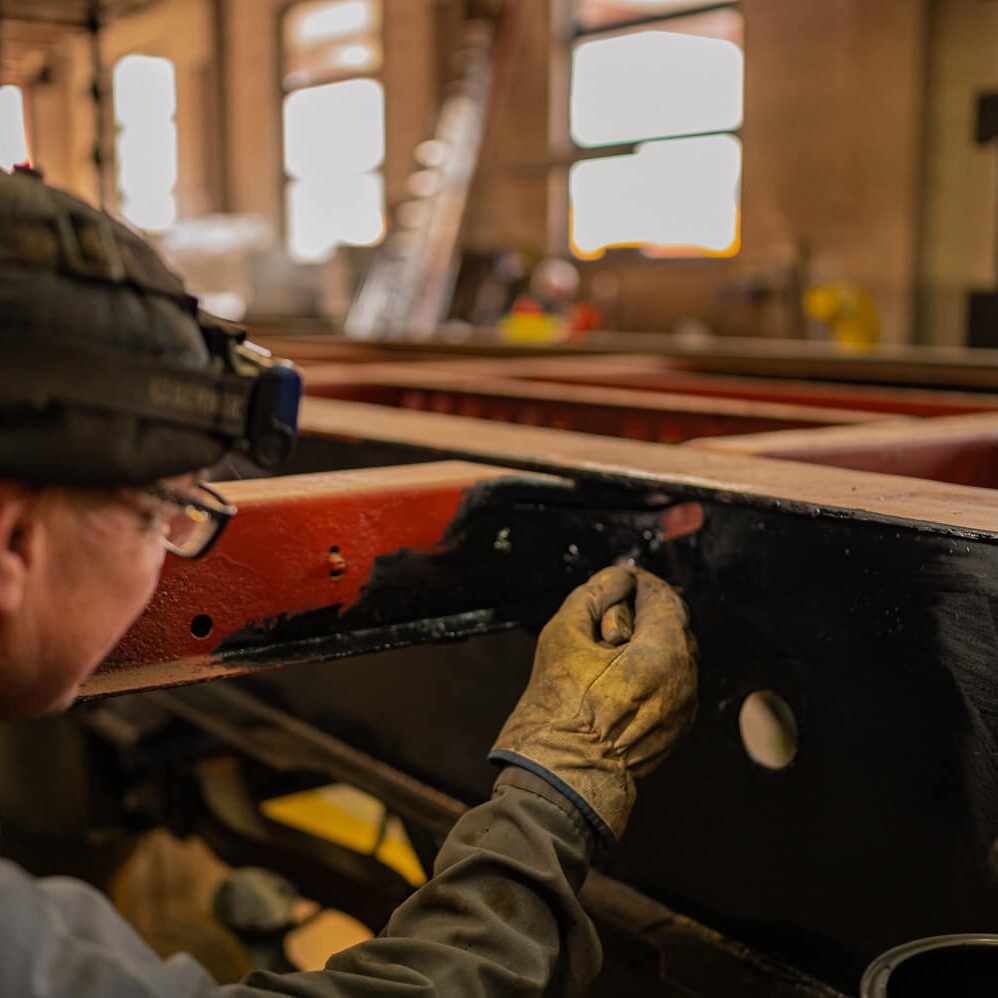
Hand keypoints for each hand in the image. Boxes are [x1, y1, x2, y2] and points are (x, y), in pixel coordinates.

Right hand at [489, 564, 696, 843]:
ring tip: (606, 659)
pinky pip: (672, 684)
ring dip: (647, 644)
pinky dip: (650, 672)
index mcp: (661, 657)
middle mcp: (684, 683)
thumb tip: (618, 577)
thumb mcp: (563, 634)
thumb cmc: (557, 707)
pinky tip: (616, 682)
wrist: (559, 777)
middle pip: (672, 625)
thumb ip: (593, 594)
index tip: (620, 580)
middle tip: (603, 626)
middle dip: (642, 615)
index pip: (663, 598)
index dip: (640, 583)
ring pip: (674, 655)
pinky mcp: (678, 729)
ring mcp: (685, 709)